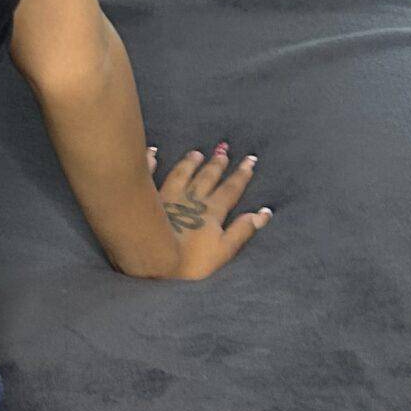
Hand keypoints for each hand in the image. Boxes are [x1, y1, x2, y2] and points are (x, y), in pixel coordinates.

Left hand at [145, 141, 273, 279]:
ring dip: (190, 163)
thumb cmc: (188, 261)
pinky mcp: (147, 199)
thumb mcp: (223, 250)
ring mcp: (167, 197)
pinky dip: (151, 162)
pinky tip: (153, 151)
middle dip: (217, 164)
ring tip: (197, 153)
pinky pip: (149, 175)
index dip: (241, 176)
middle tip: (224, 150)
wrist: (150, 259)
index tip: (250, 160)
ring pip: (181, 173)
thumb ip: (242, 230)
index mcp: (211, 211)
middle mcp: (191, 199)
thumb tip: (264, 213)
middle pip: (207, 177)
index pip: (230, 190)